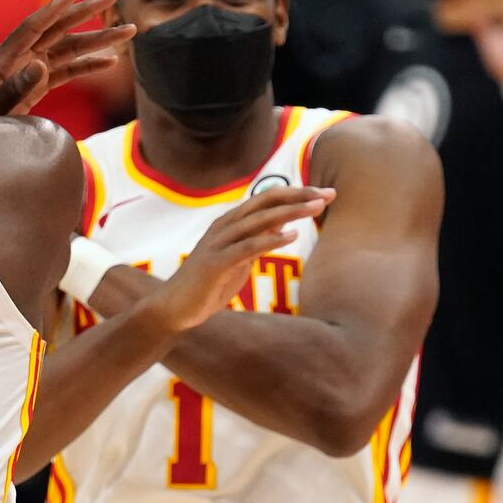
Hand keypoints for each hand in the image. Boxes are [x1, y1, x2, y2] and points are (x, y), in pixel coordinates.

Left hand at [0, 0, 135, 118]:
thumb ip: (13, 90)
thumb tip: (42, 65)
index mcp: (3, 59)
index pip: (34, 27)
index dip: (55, 9)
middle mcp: (19, 59)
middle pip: (58, 30)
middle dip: (87, 12)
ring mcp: (28, 71)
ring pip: (68, 50)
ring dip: (97, 40)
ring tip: (128, 30)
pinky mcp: (35, 87)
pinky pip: (66, 72)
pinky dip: (87, 66)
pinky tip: (110, 61)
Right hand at [144, 186, 333, 331]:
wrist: (174, 309)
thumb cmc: (207, 285)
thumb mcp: (239, 258)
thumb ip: (257, 239)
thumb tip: (284, 223)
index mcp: (230, 222)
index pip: (268, 199)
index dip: (297, 194)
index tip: (325, 193)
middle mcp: (224, 226)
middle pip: (266, 202)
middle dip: (299, 196)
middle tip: (328, 194)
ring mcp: (218, 243)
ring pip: (259, 221)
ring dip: (290, 212)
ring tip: (316, 208)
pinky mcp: (214, 263)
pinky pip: (246, 248)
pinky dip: (270, 240)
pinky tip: (291, 236)